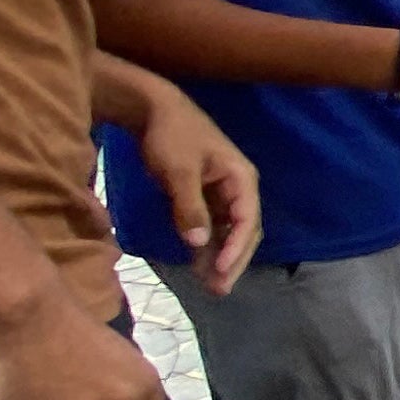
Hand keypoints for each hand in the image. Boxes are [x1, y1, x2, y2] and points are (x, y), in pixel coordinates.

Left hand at [130, 84, 259, 297]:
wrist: (152, 110)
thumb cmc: (171, 136)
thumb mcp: (179, 172)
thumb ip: (189, 208)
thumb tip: (199, 244)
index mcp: (241, 178)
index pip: (247, 220)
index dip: (236, 248)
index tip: (219, 270)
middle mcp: (237, 187)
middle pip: (244, 230)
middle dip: (233, 260)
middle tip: (219, 289)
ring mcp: (221, 192)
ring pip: (228, 231)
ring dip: (220, 257)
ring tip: (211, 286)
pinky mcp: (204, 194)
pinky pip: (212, 225)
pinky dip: (207, 245)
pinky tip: (198, 263)